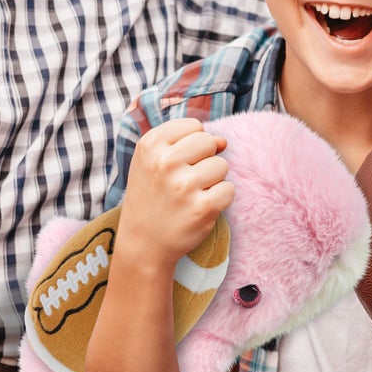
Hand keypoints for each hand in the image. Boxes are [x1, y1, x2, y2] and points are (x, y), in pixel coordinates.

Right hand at [117, 118, 233, 272]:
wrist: (143, 245)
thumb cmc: (151, 197)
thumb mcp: (153, 161)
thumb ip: (185, 142)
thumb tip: (223, 141)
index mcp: (150, 145)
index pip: (193, 126)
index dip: (191, 144)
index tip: (177, 163)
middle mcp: (166, 162)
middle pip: (209, 142)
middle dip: (204, 159)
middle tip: (185, 181)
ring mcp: (184, 185)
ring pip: (221, 165)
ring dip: (212, 181)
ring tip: (190, 196)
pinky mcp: (202, 208)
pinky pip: (228, 189)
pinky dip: (220, 200)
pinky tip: (200, 208)